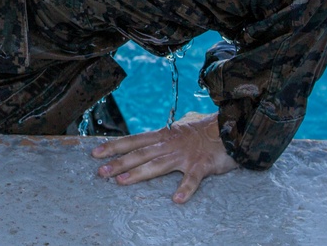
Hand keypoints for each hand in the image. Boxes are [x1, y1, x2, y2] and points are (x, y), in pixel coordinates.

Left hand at [90, 111, 237, 202]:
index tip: (95, 153)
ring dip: (138, 174)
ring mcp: (184, 155)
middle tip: (100, 172)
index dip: (113, 146)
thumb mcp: (178, 130)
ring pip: (157, 165)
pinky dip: (185, 189)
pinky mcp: (201, 165)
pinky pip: (192, 179)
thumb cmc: (203, 132)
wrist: (231, 127)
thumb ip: (163, 136)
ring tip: (121, 182)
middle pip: (139, 154)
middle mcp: (169, 144)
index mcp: (162, 136)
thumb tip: (149, 140)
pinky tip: (177, 199)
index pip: (132, 141)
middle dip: (117, 163)